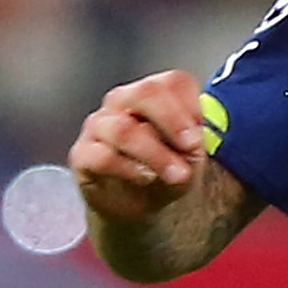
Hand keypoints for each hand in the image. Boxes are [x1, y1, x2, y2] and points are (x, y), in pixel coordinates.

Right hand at [70, 70, 206, 221]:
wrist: (137, 205)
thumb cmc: (164, 172)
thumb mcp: (190, 160)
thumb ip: (195, 146)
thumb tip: (195, 140)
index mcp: (153, 95)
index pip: (174, 82)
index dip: (192, 106)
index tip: (205, 134)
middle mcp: (123, 101)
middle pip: (146, 92)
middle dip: (173, 120)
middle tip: (193, 147)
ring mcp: (99, 125)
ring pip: (123, 128)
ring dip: (156, 154)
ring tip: (178, 175)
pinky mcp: (82, 154)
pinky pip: (102, 156)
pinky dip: (128, 169)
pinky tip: (145, 179)